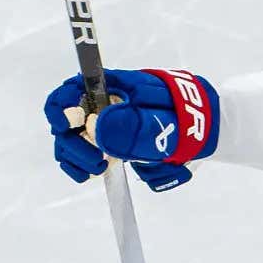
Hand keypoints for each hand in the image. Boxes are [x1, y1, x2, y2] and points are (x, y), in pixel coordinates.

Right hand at [42, 68, 217, 191]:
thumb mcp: (161, 118)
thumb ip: (132, 123)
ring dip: (79, 160)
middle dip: (73, 145)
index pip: (68, 92)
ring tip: (101, 168)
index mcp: (106, 88)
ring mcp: (99, 129)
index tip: (67, 125)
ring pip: (70, 144)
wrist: (203, 128)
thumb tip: (95, 127)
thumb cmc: (182, 113)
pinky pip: (84, 160)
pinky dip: (86, 170)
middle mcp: (97, 107)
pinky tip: (97, 174)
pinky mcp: (106, 149)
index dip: (60, 108)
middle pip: (64, 124)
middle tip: (96, 160)